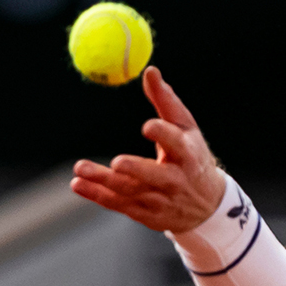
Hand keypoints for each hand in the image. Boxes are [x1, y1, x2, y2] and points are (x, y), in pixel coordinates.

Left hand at [71, 66, 226, 232]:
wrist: (207, 205)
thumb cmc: (192, 156)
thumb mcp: (186, 129)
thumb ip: (166, 102)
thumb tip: (150, 71)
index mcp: (189, 154)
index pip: (177, 144)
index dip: (163, 135)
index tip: (148, 126)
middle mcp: (176, 180)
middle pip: (155, 176)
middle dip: (136, 170)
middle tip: (117, 162)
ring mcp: (161, 200)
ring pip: (131, 192)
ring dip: (104, 182)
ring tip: (80, 170)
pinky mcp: (147, 214)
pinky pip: (119, 204)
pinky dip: (98, 195)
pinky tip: (78, 184)